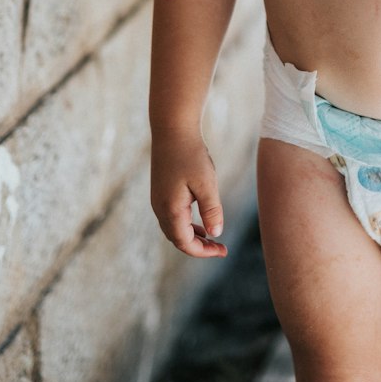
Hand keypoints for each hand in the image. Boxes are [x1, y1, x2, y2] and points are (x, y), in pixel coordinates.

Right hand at [151, 130, 227, 258]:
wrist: (172, 130)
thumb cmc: (191, 155)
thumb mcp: (206, 183)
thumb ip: (211, 210)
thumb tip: (216, 233)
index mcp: (171, 210)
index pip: (185, 243)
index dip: (203, 251)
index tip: (223, 251)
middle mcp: (160, 208)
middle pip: (178, 239)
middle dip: (198, 247)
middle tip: (220, 248)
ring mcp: (158, 200)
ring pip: (174, 229)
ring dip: (192, 237)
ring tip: (212, 239)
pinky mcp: (160, 192)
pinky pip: (172, 218)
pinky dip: (186, 225)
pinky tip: (200, 223)